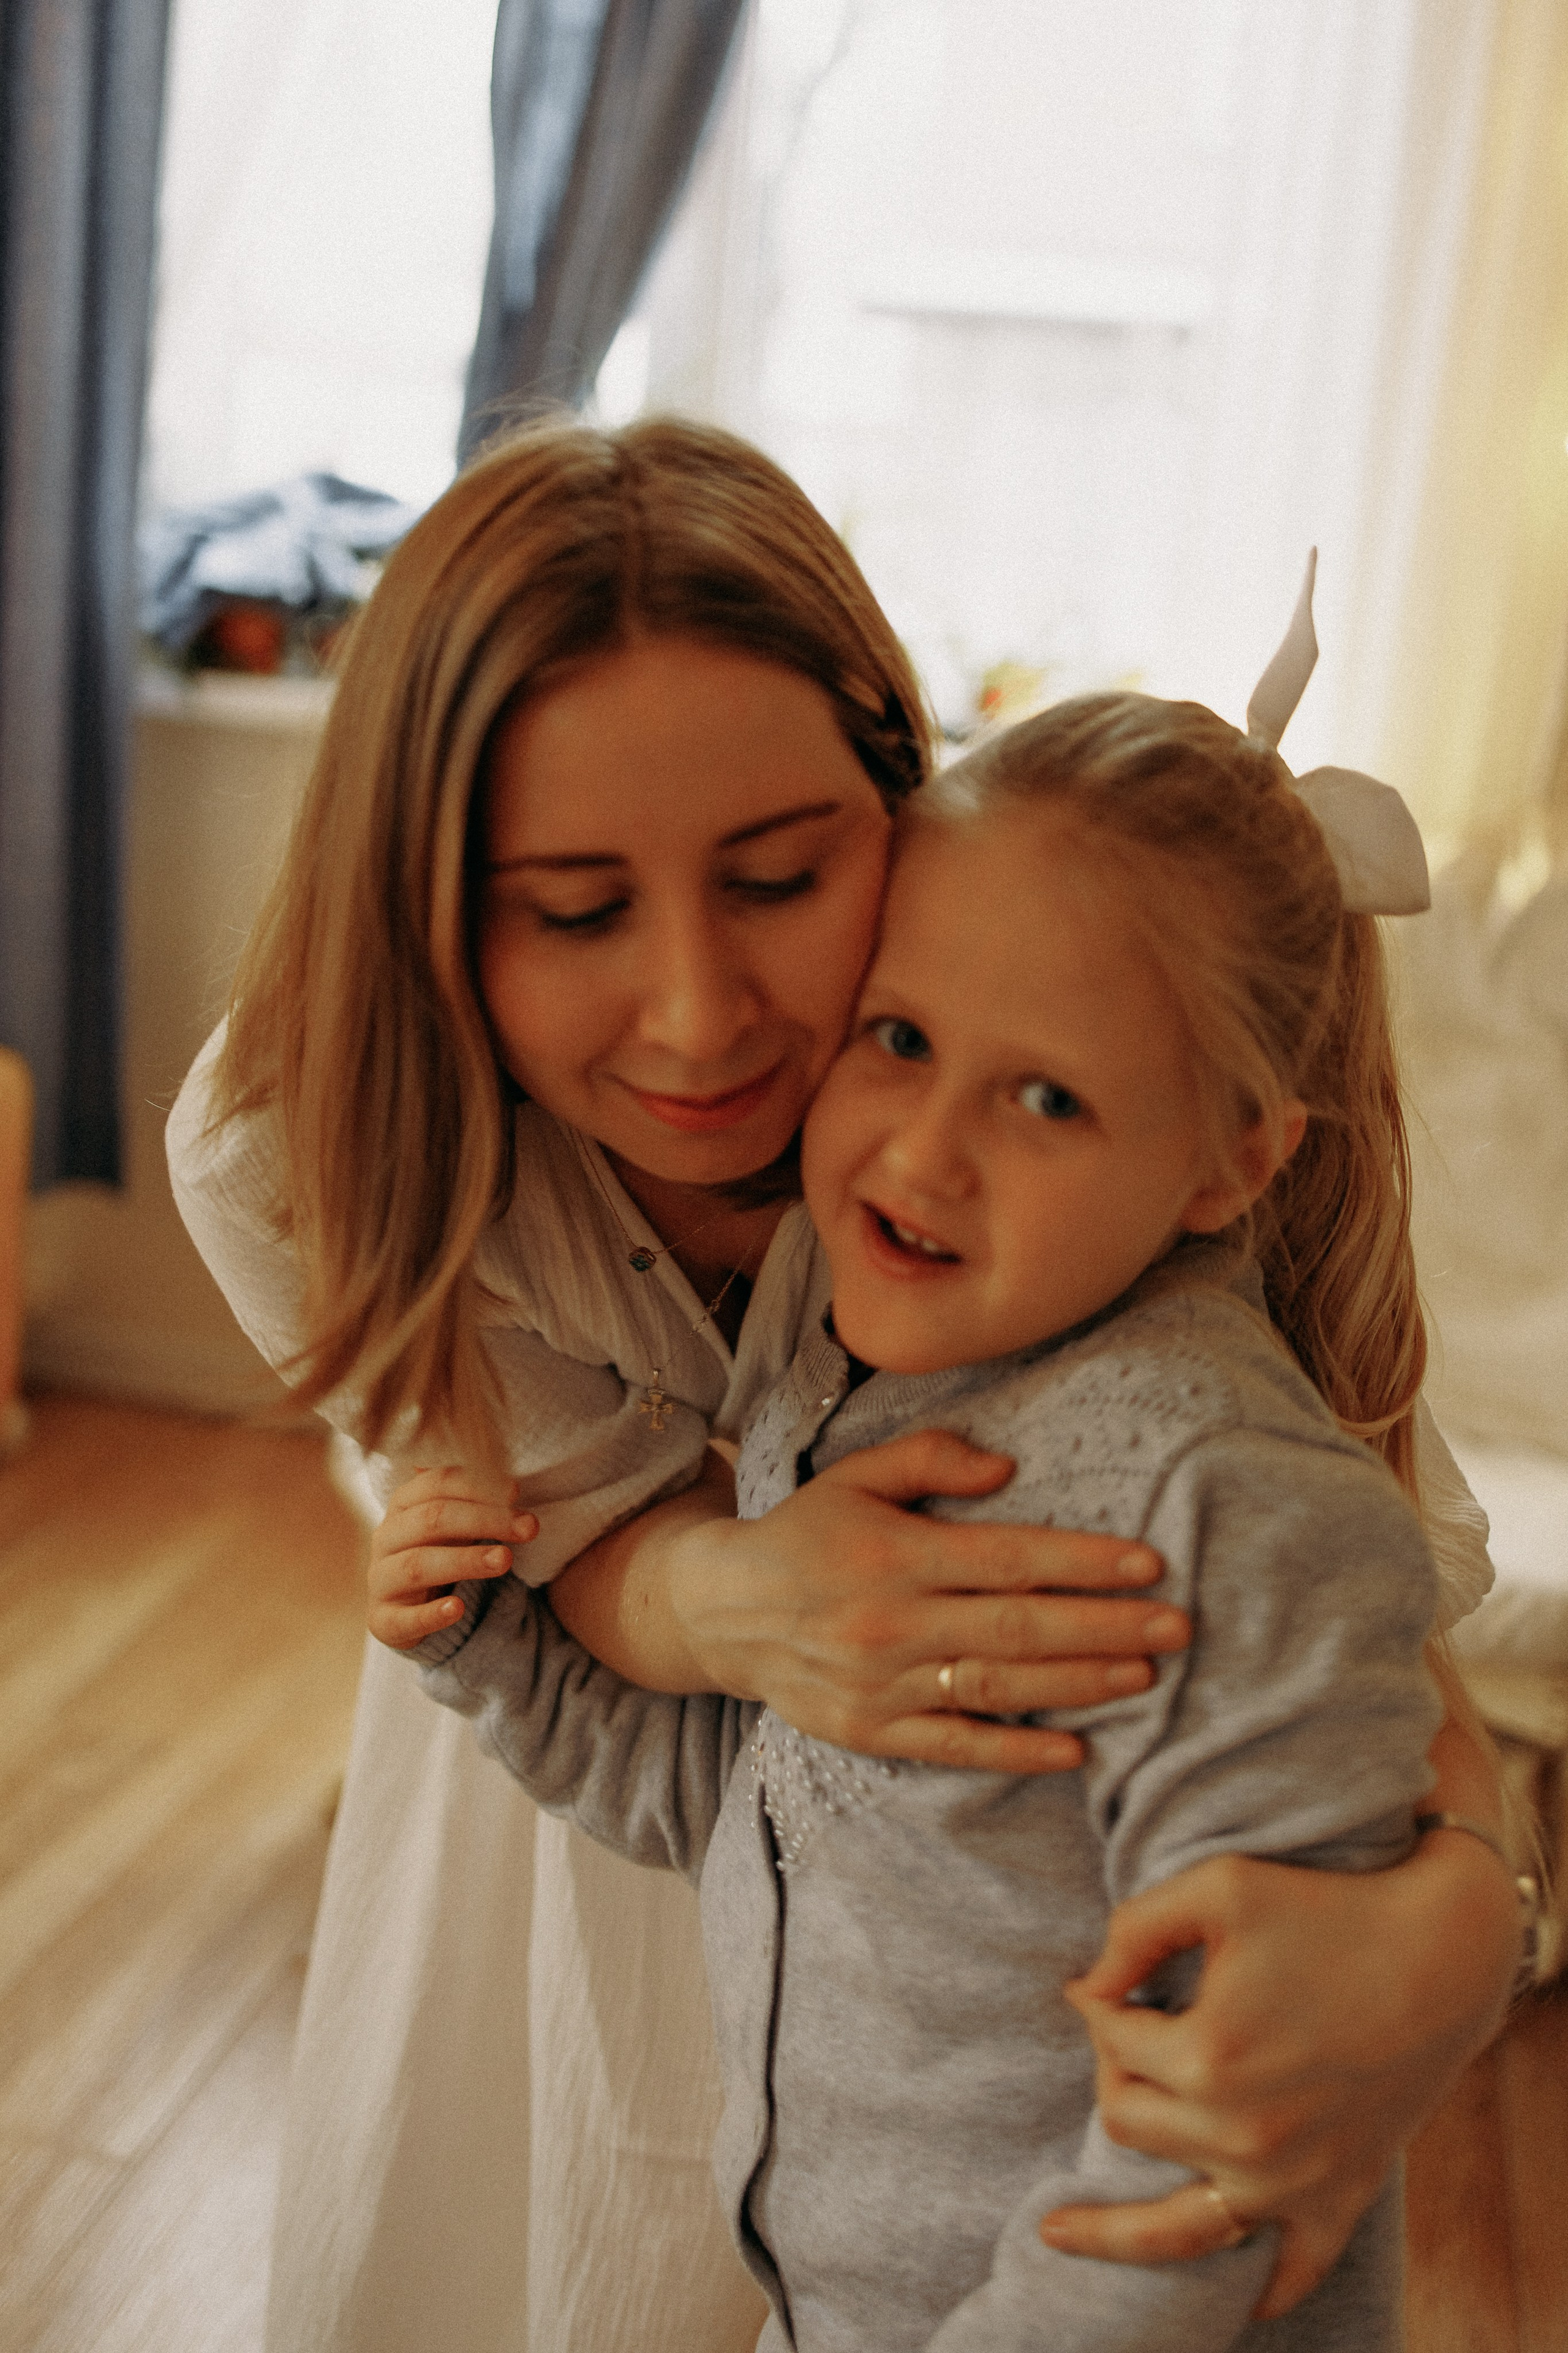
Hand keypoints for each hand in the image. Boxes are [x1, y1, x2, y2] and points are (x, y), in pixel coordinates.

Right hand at [367, 1465, 537, 1649]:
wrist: (407, 1606)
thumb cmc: (438, 1552)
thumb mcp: (455, 1523)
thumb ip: (475, 1503)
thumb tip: (511, 1485)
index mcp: (402, 1504)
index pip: (435, 1484)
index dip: (476, 1485)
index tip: (516, 1492)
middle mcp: (386, 1537)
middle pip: (431, 1520)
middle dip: (483, 1520)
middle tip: (529, 1527)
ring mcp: (380, 1580)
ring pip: (418, 1565)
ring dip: (464, 1561)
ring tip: (505, 1559)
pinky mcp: (383, 1620)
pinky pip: (403, 1618)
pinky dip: (431, 1614)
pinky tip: (458, 1609)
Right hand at [664, 1429, 1188, 1772]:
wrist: (722, 1610)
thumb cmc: (806, 1533)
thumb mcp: (855, 1474)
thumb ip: (929, 1457)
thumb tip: (1007, 1468)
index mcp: (895, 1552)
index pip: (1007, 1558)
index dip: (1082, 1561)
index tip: (1149, 1563)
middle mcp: (891, 1621)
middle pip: (1016, 1627)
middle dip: (1105, 1626)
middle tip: (1177, 1626)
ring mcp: (881, 1684)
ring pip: (995, 1687)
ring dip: (1078, 1685)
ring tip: (1145, 1675)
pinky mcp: (871, 1733)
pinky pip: (953, 1746)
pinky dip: (1014, 1750)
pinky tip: (1075, 1749)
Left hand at [1040, 1833, 1520, 2314]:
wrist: (1441, 1954)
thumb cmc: (1324, 1908)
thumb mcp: (1217, 1886)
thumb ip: (1135, 1929)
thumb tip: (1086, 1989)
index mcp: (1207, 2058)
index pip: (1111, 2041)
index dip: (1099, 2004)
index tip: (1102, 1985)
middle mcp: (1243, 2135)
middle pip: (1128, 2122)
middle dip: (1114, 2074)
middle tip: (1128, 2040)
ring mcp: (1292, 2180)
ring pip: (1175, 2226)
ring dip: (1112, 2232)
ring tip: (1054, 2234)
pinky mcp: (1339, 2197)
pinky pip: (1289, 2274)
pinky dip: (1256, 2292)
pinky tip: (1230, 2300)